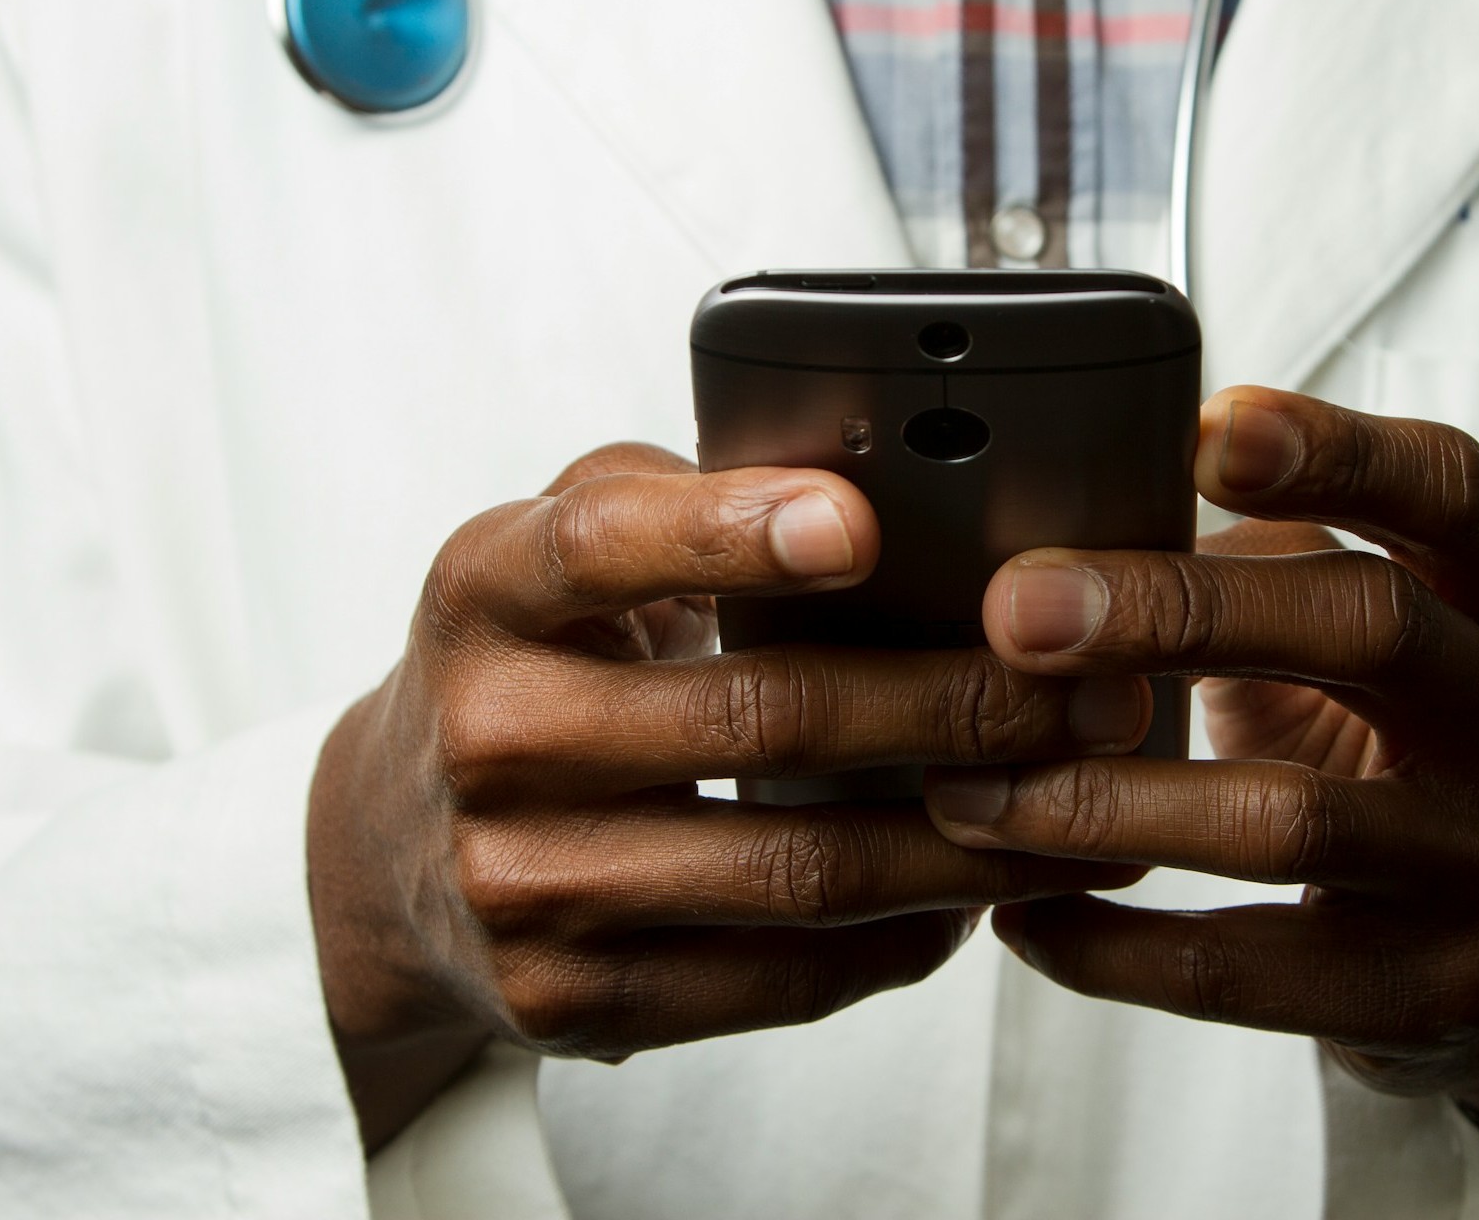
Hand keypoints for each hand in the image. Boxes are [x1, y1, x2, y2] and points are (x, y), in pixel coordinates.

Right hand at [307, 445, 1147, 1150]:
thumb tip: (878, 477)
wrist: (385, 851)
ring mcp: (526, 884)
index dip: (733, 532)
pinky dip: (901, 937)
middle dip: (956, 704)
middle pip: (759, 719)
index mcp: (487, 590)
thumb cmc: (525, 662)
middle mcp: (492, 736)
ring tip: (1086, 802)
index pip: (605, 546)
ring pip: (796, 870)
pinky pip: (778, 977)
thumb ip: (680, 499)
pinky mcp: (569, 1001)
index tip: (862, 522)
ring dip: (970, 840)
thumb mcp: (552, 550)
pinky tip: (980, 892)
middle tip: (1094, 689)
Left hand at [922, 389, 1478, 1121]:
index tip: (1200, 431)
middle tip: (1016, 611)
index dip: (1333, 450)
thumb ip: (1263, 550)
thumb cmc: (1393, 727)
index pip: (1448, 487)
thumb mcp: (1370, 615)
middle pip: (1370, 625)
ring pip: (1290, 818)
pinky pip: (1243, 972)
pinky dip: (1111, 944)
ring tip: (969, 788)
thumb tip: (1061, 510)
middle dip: (1177, 607)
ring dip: (1102, 798)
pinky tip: (1020, 912)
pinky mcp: (1436, 991)